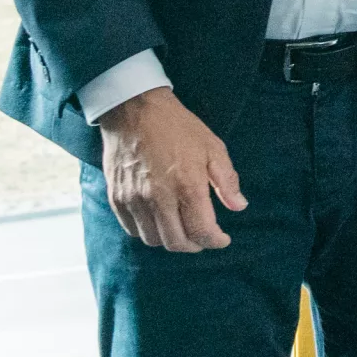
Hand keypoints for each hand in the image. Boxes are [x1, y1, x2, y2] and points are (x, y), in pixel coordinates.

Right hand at [97, 87, 245, 251]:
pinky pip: (132, 229)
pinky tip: (159, 221)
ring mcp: (134, 200)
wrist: (135, 110)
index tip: (222, 239)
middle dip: (194, 245)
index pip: (201, 231)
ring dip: (171, 240)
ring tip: (182, 229)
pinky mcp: (116, 198)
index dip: (215, 241)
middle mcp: (158, 198)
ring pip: (153, 240)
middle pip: (176, 242)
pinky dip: (148, 232)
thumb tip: (239, 206)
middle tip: (203, 237)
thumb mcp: (213, 147)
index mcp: (187, 186)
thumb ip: (227, 181)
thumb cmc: (178, 127)